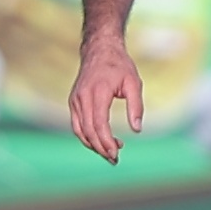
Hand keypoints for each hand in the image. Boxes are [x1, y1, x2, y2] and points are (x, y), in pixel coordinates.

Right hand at [68, 40, 144, 163]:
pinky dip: (87, 137)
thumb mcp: (134, 82)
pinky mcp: (73, 101)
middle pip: (88, 131)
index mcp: (98, 92)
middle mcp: (82, 97)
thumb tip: (137, 130)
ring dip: (93, 145)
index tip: (117, 153)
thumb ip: (136, 106)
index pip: (99, 124)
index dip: (106, 142)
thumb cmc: (119, 66)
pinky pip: (77, 125)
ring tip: (109, 153)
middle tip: (115, 159)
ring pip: (80, 131)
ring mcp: (75, 100)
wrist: (100, 49)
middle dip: (101, 148)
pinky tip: (100, 142)